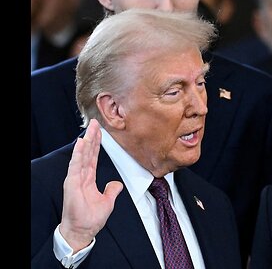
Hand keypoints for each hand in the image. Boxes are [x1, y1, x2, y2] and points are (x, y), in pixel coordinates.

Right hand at [59, 119, 122, 252]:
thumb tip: (116, 184)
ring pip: (82, 155)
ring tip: (90, 128)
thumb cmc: (90, 219)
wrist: (82, 231)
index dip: (97, 144)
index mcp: (89, 179)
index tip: (99, 132)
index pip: (93, 157)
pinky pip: (76, 165)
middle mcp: (82, 176)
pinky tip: (82, 143)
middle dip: (92, 137)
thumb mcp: (107, 202)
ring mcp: (76, 179)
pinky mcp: (72, 183)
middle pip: (87, 152)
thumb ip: (112, 190)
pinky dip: (79, 154)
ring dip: (86, 141)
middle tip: (95, 123)